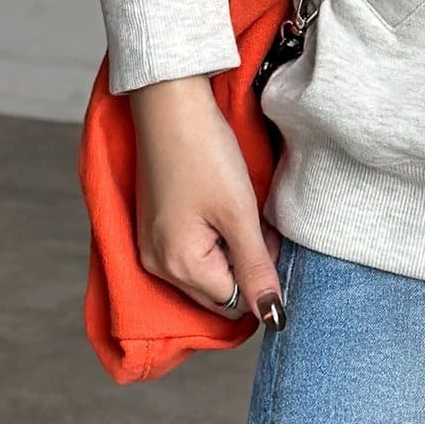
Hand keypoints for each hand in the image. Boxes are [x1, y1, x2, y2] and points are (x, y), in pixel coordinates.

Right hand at [129, 74, 287, 328]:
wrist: (171, 107)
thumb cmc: (206, 155)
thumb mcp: (240, 214)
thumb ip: (256, 268)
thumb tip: (273, 316)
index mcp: (177, 267)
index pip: (233, 302)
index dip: (260, 272)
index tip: (268, 235)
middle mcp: (156, 266)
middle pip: (217, 290)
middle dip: (244, 263)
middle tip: (255, 219)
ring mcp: (151, 246)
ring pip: (206, 270)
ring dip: (230, 248)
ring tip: (238, 208)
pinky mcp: (154, 227)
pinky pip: (191, 251)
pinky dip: (213, 236)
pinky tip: (220, 205)